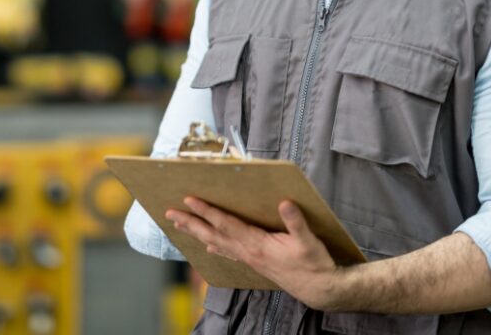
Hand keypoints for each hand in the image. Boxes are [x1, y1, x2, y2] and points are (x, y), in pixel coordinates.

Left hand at [165, 197, 346, 309]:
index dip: (207, 211)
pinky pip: (228, 253)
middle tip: (170, 213)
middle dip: (191, 223)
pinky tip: (208, 247)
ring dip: (197, 233)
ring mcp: (250, 259)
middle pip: (213, 235)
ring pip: (216, 244)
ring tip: (180, 225)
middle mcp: (248, 252)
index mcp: (257, 244)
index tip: (189, 200)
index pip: (226, 224)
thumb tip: (285, 202)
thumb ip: (296, 221)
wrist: (320, 289)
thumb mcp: (309, 241)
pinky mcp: (255, 263)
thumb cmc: (314, 264)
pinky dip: (215, 247)